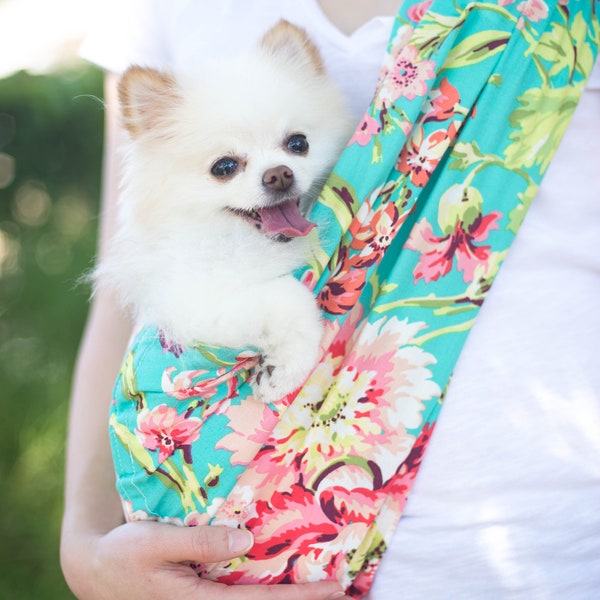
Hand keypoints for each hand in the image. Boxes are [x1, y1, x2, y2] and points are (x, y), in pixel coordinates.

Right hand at [62, 520, 348, 598]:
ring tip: (326, 589)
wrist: (96, 570)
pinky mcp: (202, 597)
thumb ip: (199, 542)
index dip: (301, 599)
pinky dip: (269, 594)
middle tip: (347, 592)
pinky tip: (284, 583)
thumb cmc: (124, 554)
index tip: (335, 588)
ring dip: (289, 599)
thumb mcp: (155, 543)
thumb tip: (246, 540)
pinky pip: (242, 598)